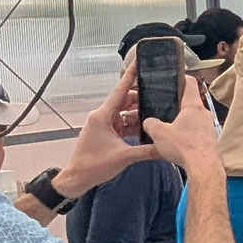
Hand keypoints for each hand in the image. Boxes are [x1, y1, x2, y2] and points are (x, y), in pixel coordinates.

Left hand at [57, 66, 159, 197]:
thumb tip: (166, 148)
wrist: (77, 178)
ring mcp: (104, 125)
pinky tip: (146, 128)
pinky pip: (122, 124)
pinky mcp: (106, 134)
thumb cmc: (93, 165)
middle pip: (125, 101)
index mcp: (103, 115)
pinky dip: (133, 125)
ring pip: (125, 113)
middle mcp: (102, 116)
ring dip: (138, 114)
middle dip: (141, 99)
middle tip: (159, 96)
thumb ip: (147, 151)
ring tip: (156, 114)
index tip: (138, 63)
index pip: (120, 91)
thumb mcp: (124, 157)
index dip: (130, 76)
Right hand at [142, 76, 222, 174]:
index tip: (172, 77)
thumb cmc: (185, 148)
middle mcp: (203, 114)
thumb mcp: (159, 133)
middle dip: (175, 104)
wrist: (204, 168)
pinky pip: (195, 132)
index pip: (189, 82)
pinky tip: (176, 142)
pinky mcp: (208, 140)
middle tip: (162, 106)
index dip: (180, 77)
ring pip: (192, 118)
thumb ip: (150, 124)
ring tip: (167, 126)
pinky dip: (186, 133)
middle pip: (189, 102)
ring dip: (180, 121)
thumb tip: (148, 122)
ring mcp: (208, 127)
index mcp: (193, 105)